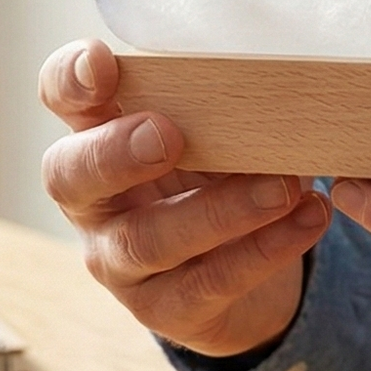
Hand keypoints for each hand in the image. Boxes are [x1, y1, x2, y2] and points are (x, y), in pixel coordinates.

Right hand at [39, 40, 331, 357]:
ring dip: (221, 210)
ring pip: (149, 240)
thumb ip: (217, 102)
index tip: (100, 61)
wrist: (245, 276)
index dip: (69, 79)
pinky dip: (265, 250)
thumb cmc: (221, 177)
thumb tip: (276, 70)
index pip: (61, 99)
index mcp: (99, 137)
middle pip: (70, 176)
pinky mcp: (165, 309)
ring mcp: (120, 262)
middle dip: (116, 154)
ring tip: (284, 186)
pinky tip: (309, 218)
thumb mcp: (213, 133)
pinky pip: (209, 283)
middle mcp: (94, 202)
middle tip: (168, 135)